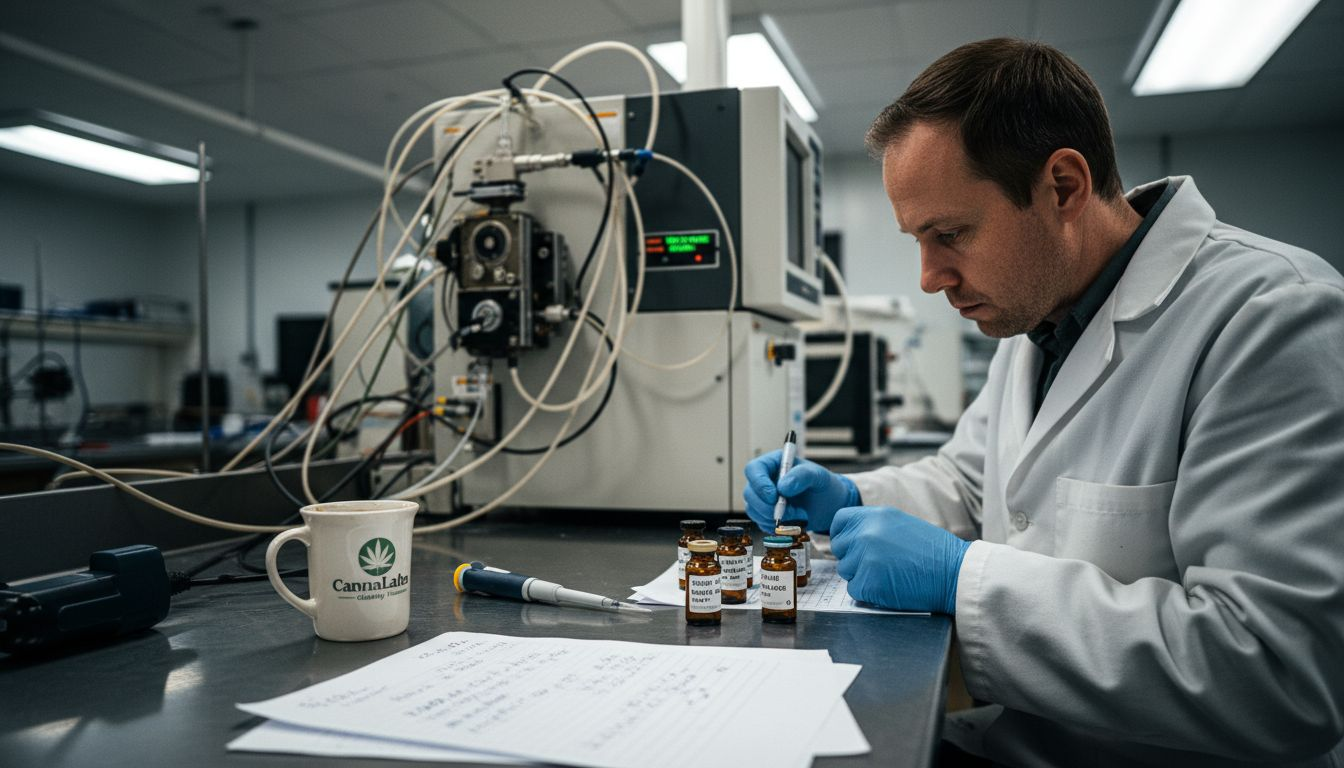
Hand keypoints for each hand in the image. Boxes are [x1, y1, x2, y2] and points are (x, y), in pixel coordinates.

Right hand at [742, 450, 859, 533]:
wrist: (827, 504)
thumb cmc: (822, 485)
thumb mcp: (818, 476)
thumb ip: (802, 476)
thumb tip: (783, 486)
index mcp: (772, 464)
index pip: (753, 470)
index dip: (759, 484)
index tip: (774, 497)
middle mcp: (764, 480)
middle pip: (750, 493)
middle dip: (769, 507)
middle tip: (792, 512)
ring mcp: (762, 499)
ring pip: (754, 511)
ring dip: (776, 519)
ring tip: (799, 516)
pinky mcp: (765, 515)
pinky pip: (762, 523)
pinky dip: (777, 527)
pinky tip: (794, 522)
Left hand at [830, 506, 970, 613]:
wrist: (954, 572)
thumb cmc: (933, 551)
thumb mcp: (900, 524)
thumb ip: (873, 526)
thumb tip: (850, 536)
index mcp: (874, 515)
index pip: (839, 521)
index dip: (843, 534)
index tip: (851, 545)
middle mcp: (866, 533)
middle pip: (839, 548)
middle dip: (853, 557)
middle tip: (879, 563)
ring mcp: (865, 558)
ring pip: (845, 570)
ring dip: (861, 575)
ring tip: (889, 574)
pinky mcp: (868, 582)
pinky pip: (855, 590)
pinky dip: (869, 592)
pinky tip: (890, 586)